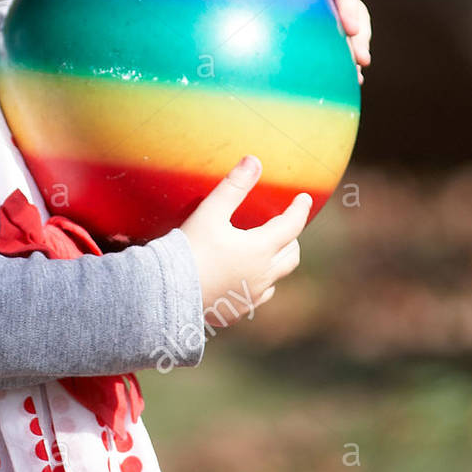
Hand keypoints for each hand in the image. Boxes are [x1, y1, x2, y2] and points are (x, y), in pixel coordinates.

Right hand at [180, 155, 310, 326]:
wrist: (167, 291)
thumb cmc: (188, 249)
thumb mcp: (210, 213)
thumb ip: (234, 186)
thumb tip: (254, 161)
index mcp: (260, 249)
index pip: (291, 225)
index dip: (300, 209)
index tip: (304, 198)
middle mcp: (262, 275)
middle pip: (291, 254)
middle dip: (291, 237)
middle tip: (284, 225)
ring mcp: (252, 296)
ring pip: (277, 276)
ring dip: (277, 260)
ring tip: (266, 250)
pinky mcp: (238, 310)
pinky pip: (258, 295)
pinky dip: (259, 281)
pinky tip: (244, 276)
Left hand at [245, 0, 371, 85]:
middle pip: (346, 0)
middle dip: (355, 20)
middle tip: (356, 40)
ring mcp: (328, 5)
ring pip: (351, 22)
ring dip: (357, 43)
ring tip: (359, 65)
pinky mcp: (326, 24)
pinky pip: (341, 41)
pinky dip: (346, 57)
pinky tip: (350, 80)